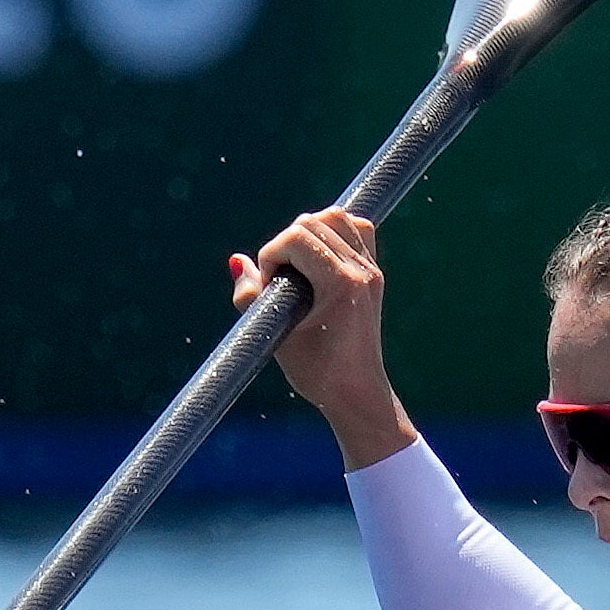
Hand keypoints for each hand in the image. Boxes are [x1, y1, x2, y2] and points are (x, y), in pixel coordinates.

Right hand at [233, 209, 417, 469]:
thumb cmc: (317, 373)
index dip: (271, 256)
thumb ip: (250, 297)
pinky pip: (356, 229)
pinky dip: (332, 232)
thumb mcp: (275, 336)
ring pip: (337, 217)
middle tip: (280, 280)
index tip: (268, 287)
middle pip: (315, 221)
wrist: (357, 392)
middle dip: (286, 243)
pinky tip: (317, 258)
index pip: (297, 237)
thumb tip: (236, 261)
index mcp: (341, 285)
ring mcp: (371, 270)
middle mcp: (361, 271)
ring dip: (308, 232)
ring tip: (296, 266)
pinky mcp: (373, 273)